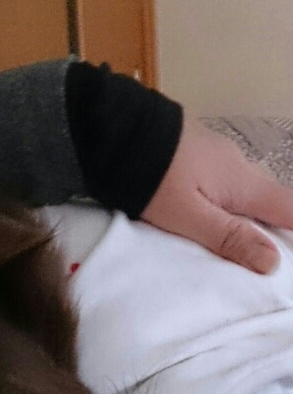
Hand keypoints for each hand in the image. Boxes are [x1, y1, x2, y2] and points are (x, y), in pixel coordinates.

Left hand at [142, 117, 292, 273]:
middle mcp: (239, 166)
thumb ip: (228, 237)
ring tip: (229, 244)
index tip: (284, 257)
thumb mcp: (187, 215)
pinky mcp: (198, 154)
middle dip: (270, 229)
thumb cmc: (152, 177)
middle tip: (253, 258)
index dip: (292, 232)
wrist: (118, 132)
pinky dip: (223, 203)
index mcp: (244, 184)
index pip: (290, 210)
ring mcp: (219, 157)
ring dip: (244, 217)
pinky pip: (223, 183)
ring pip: (244, 193)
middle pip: (269, 203)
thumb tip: (272, 261)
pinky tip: (205, 215)